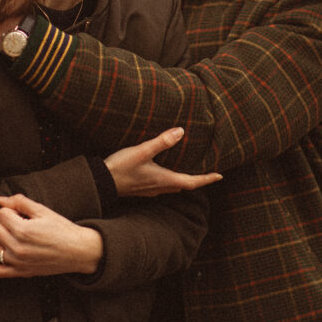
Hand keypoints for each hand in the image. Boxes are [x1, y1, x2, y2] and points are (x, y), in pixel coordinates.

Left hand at [0, 194, 103, 278]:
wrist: (77, 251)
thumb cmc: (62, 229)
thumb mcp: (43, 210)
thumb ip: (20, 202)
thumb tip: (0, 199)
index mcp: (24, 230)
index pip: (1, 214)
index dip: (10, 210)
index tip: (20, 213)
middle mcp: (18, 248)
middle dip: (3, 223)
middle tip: (17, 223)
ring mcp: (18, 263)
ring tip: (9, 235)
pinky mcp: (21, 272)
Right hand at [105, 128, 221, 196]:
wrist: (101, 182)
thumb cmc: (121, 167)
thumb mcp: (142, 151)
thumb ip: (162, 142)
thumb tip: (181, 131)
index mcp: (164, 179)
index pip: (192, 182)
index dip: (206, 179)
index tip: (220, 175)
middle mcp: (160, 187)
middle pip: (184, 185)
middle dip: (196, 180)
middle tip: (207, 172)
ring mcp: (150, 190)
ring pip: (173, 186)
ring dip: (183, 179)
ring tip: (188, 169)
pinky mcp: (142, 188)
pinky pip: (162, 185)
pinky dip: (170, 179)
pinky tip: (164, 170)